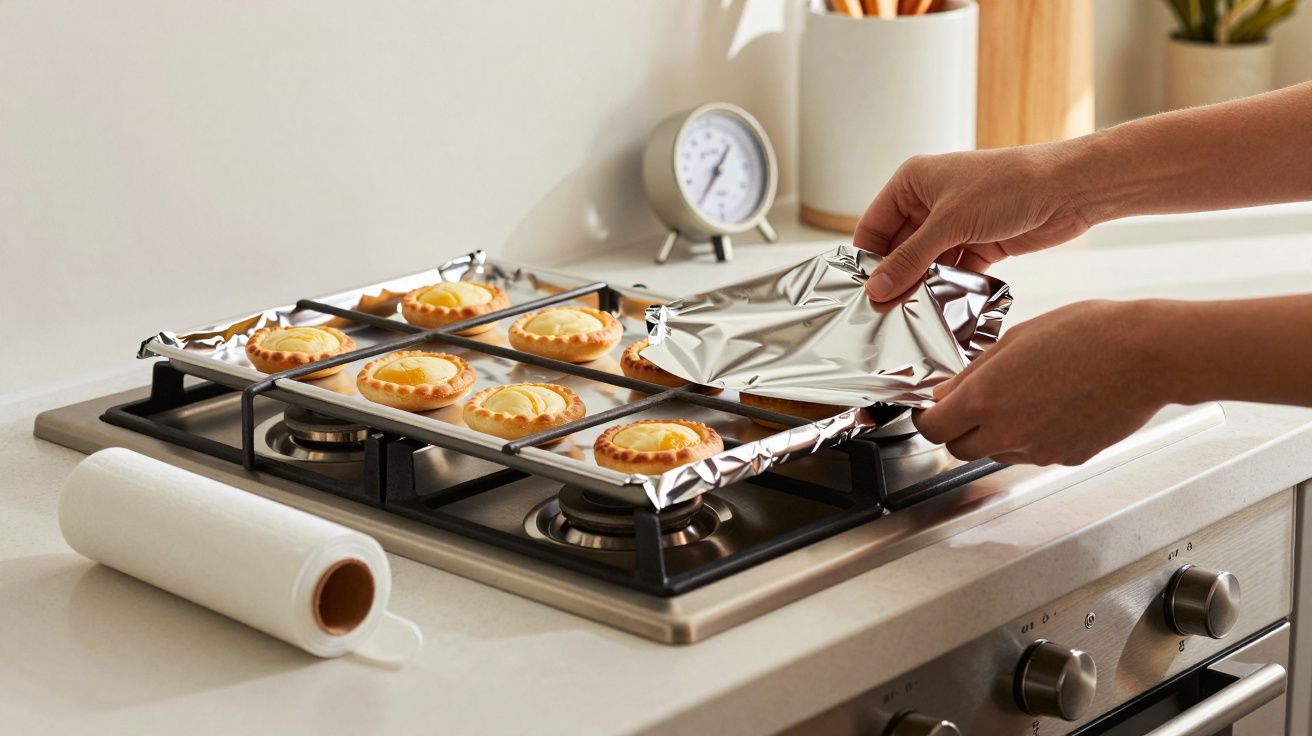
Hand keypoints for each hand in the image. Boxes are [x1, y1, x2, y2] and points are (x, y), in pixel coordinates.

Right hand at [855, 144, 1091, 301]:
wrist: (1068, 189)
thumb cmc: (1008, 185)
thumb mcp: (949, 224)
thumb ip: (910, 259)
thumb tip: (876, 289)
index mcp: (913, 183)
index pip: (874, 226)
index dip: (867, 259)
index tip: (862, 293)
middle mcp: (930, 202)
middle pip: (899, 249)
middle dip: (896, 277)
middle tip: (887, 312)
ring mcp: (955, 224)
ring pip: (926, 263)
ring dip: (923, 286)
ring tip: (914, 315)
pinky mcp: (978, 244)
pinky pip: (953, 272)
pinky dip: (949, 289)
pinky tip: (944, 308)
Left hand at [914, 300, 1168, 465]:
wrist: (1147, 354)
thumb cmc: (1090, 334)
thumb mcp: (1015, 340)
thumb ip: (974, 372)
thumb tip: (947, 392)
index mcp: (986, 400)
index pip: (931, 428)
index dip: (926, 417)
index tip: (932, 407)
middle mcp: (1008, 433)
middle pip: (958, 449)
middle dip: (957, 430)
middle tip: (971, 404)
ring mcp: (1039, 451)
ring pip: (996, 454)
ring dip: (995, 434)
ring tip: (1022, 397)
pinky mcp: (1067, 457)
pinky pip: (1034, 454)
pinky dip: (1032, 437)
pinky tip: (1052, 407)